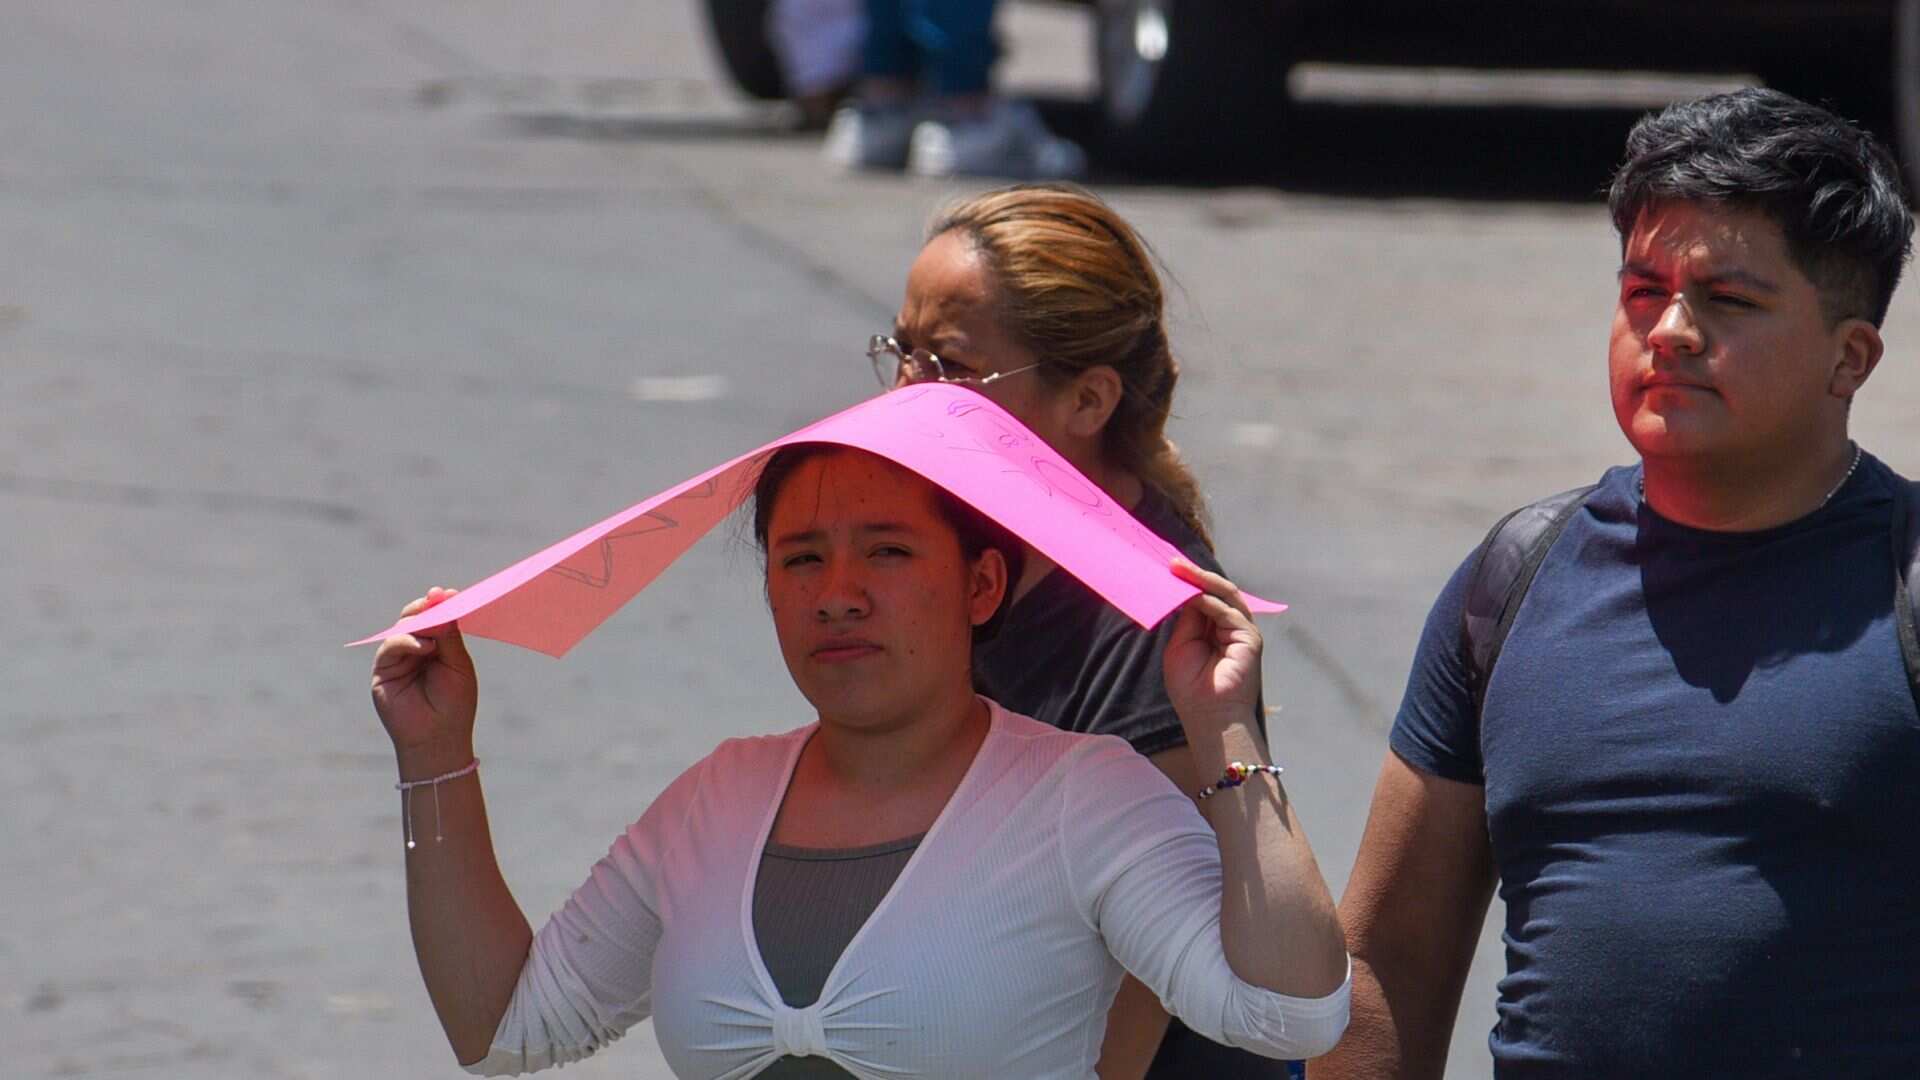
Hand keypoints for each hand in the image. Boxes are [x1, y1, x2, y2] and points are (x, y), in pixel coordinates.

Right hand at [370, 587, 477, 759]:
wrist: (439, 738)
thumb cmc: (454, 704)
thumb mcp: (458, 665)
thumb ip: (449, 636)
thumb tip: (445, 603)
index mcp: (438, 646)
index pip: (436, 618)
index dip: (442, 605)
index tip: (452, 593)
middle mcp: (416, 649)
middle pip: (416, 618)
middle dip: (427, 607)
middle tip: (439, 597)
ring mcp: (398, 658)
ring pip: (402, 627)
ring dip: (419, 623)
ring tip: (436, 631)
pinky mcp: (383, 670)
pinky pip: (390, 646)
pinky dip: (406, 641)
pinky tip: (424, 647)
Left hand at [1162, 559, 1261, 732]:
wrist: (1208, 717)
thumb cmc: (1192, 688)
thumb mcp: (1181, 645)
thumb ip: (1187, 619)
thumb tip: (1185, 592)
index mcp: (1214, 629)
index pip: (1204, 598)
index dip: (1187, 583)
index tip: (1167, 569)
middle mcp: (1231, 627)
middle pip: (1216, 592)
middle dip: (1194, 576)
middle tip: (1172, 563)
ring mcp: (1243, 631)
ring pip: (1225, 595)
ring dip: (1201, 580)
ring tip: (1179, 569)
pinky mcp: (1250, 638)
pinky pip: (1229, 612)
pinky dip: (1209, 601)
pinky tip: (1192, 594)